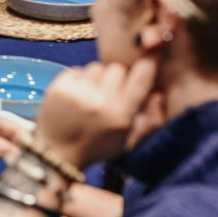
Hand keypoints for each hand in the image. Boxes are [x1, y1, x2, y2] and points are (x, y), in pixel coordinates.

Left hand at [34, 58, 164, 167]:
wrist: (57, 152)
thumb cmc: (96, 147)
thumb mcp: (129, 141)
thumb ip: (150, 121)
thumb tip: (160, 94)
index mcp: (121, 115)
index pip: (140, 78)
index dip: (145, 67)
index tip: (145, 64)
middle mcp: (100, 101)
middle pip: (117, 68)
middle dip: (118, 77)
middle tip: (112, 91)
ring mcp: (77, 93)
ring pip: (96, 66)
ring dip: (97, 77)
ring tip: (93, 93)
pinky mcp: (58, 87)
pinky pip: (76, 69)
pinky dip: (79, 78)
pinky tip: (78, 93)